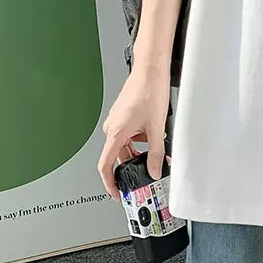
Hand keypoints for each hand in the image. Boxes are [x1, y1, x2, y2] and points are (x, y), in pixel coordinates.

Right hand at [97, 59, 171, 201]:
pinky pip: (129, 133)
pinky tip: (154, 133)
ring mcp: (117, 120)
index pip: (106, 166)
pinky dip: (140, 138)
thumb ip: (156, 152)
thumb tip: (154, 169)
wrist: (150, 69)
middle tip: (147, 172)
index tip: (117, 193)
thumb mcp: (157, 127)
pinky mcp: (124, 114)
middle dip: (133, 165)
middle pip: (118, 155)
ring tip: (157, 148)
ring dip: (140, 150)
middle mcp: (112, 127)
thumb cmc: (149, 90)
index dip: (110, 184)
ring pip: (126, 144)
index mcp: (115, 133)